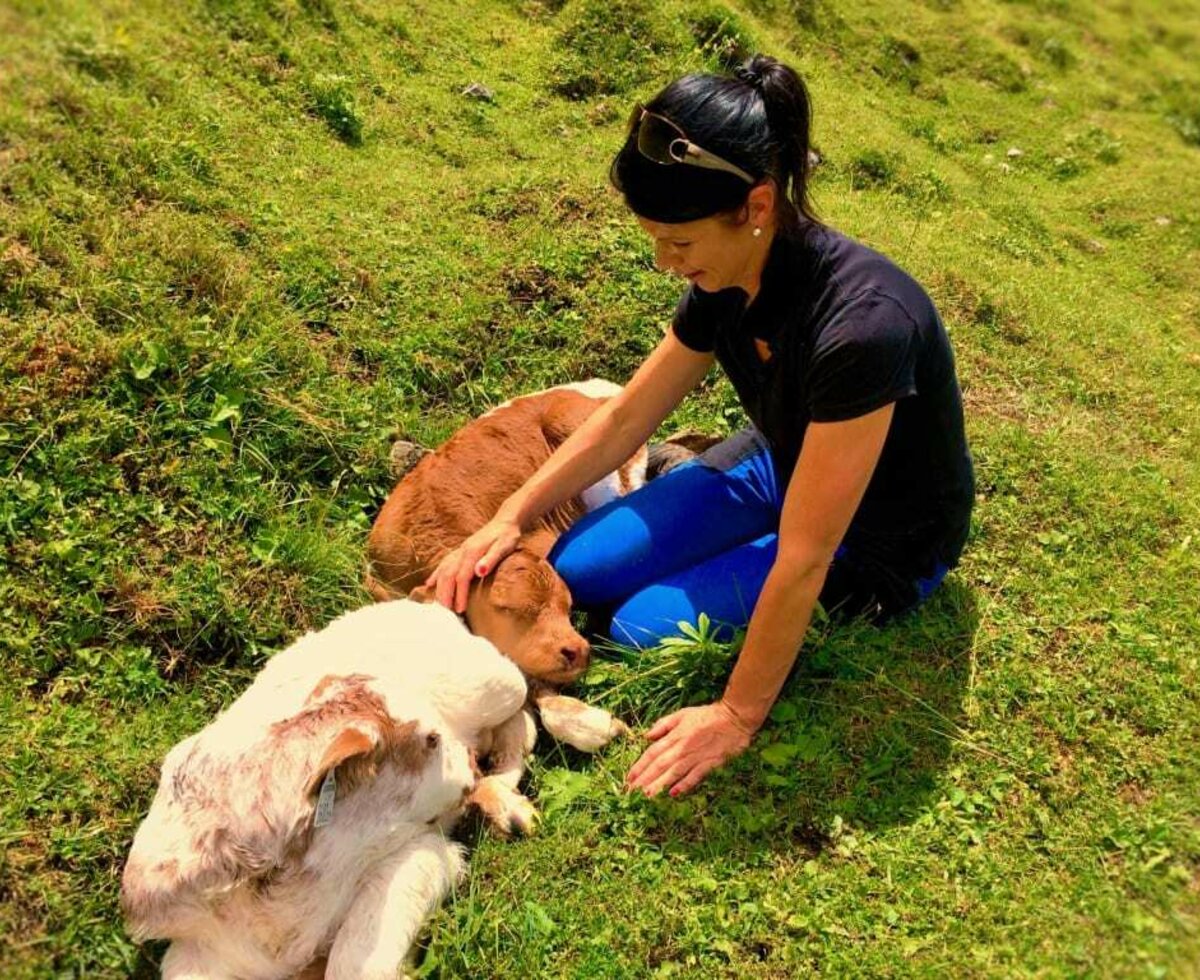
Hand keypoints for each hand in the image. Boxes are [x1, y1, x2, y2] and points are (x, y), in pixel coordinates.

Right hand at [425, 516, 521, 612]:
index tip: (460, 609)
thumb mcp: (503, 547)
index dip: (459, 594)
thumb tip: (478, 572)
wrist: (506, 521)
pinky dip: (435, 574)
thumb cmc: (507, 536)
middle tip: (445, 613)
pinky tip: (429, 583)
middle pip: (447, 576)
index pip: (461, 578)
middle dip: (444, 594)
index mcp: (471, 553)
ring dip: (439, 588)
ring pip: (443, 570)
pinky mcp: (460, 551)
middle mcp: (462, 552)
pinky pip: (444, 564)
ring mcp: (460, 551)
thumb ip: (490, 559)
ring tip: (438, 604)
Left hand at [625, 700, 754, 797]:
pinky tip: (674, 793)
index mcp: (674, 735)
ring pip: (674, 772)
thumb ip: (663, 725)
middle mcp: (682, 747)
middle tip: (632, 793)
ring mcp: (696, 756)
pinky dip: (685, 784)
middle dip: (645, 779)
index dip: (640, 766)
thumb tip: (646, 736)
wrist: (734, 718)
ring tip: (647, 795)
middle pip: (660, 765)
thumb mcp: (682, 714)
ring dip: (660, 784)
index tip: (629, 778)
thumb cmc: (707, 715)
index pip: (652, 753)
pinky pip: (695, 775)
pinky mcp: (710, 763)